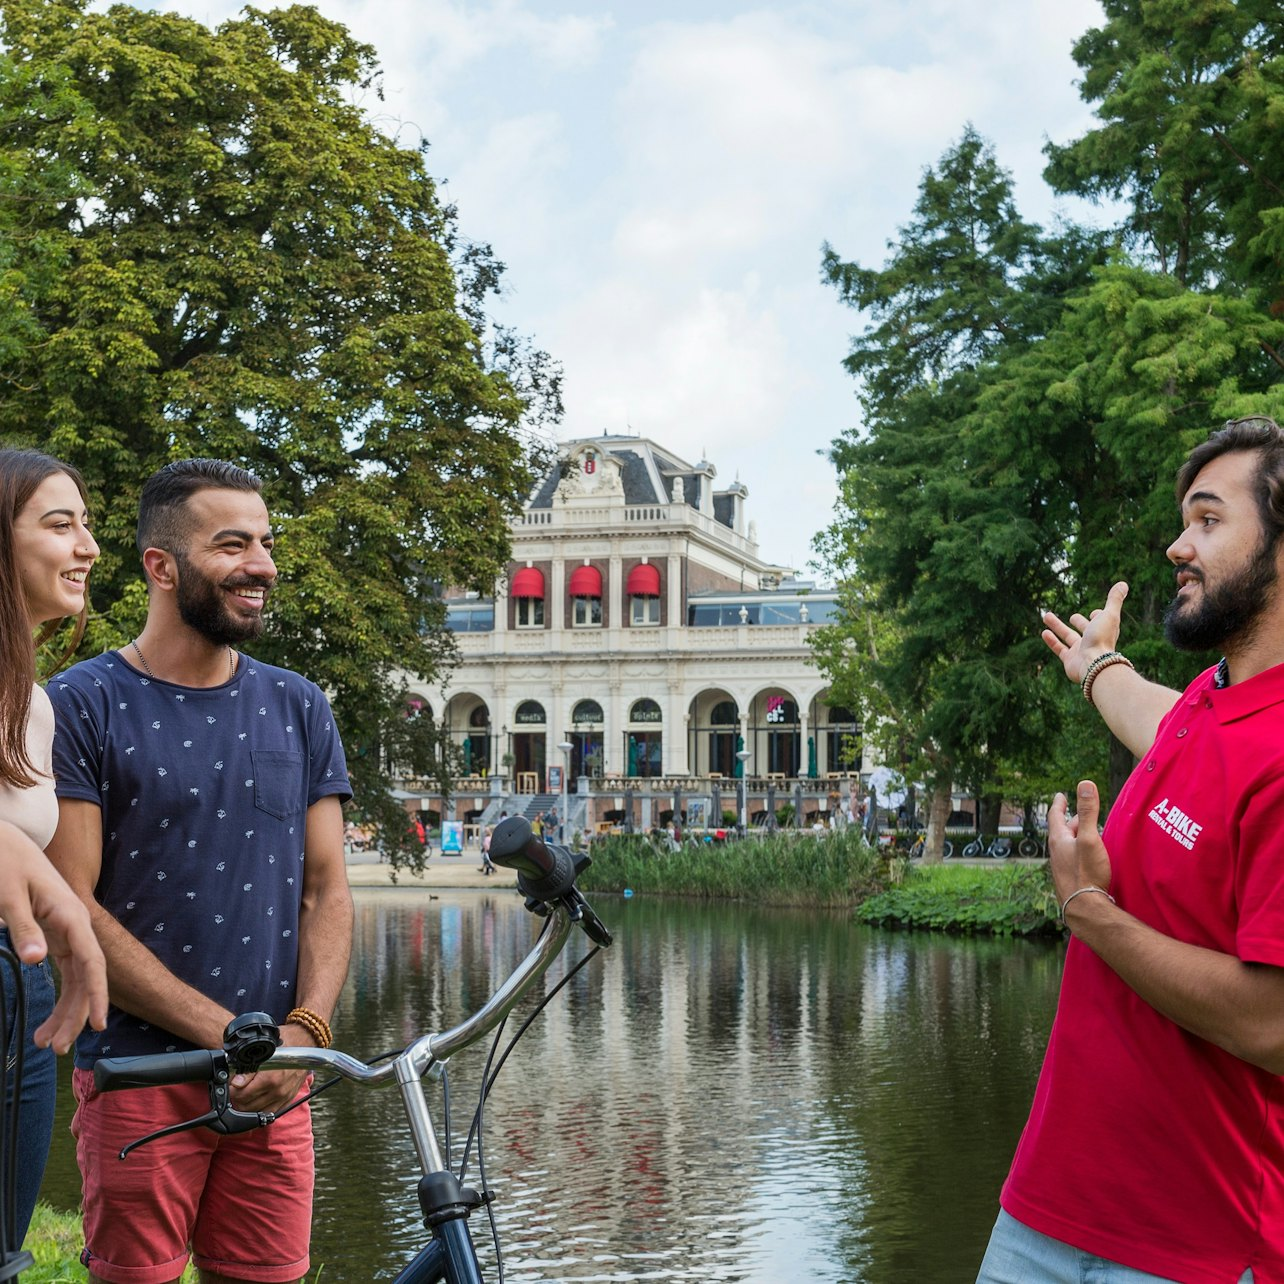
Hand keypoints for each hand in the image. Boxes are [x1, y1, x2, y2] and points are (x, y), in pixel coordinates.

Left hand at [0, 835, 107, 1052]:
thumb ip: (23, 928)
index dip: (97, 994)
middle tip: (56, 1048)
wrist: (7, 844)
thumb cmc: (7, 865)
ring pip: (76, 980)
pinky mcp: (57, 937)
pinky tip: (48, 1019)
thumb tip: (36, 963)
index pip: (91, 961)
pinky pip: (66, 973)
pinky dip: (59, 997)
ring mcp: (68, 933)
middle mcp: (76, 927)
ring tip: (46, 1042)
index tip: (98, 1024)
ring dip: (66, 1011)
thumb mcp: (8, 896)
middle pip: (86, 978)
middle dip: (75, 1014)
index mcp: (71, 916)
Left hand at [229, 1020, 311, 1113]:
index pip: (241, 1095)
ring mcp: (284, 1097)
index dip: (232, 1090)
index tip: (232, 1084)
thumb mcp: (264, 1050)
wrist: (306, 1040)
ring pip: (256, 1112)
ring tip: (246, 1092)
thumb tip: (236, 1082)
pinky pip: (269, 1113)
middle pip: (246, 1106)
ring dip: (247, 1104)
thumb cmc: (286, 1041)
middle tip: (237, 1088)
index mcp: (270, 1079)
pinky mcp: (288, 1099)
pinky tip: (257, 1098)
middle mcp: (278, 1091)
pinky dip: (260, 1108)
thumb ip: (248, 1068)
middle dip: (238, 1098)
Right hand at [1041, 581, 1128, 683]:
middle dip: (1079, 622)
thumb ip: (1114, 600)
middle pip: (1084, 629)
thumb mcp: (1109, 615)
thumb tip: (1124, 583)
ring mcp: (1080, 651)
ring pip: (1067, 636)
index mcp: (1104, 630)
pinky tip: (1044, 632)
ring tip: (1045, 615)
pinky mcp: (1069, 660)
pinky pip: (1059, 648)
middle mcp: (1093, 641)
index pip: (1101, 621)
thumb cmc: (1102, 639)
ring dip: (1057, 626)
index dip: (1099, 616)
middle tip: (1073, 617)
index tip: (1096, 612)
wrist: (1094, 664)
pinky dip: (1051, 640)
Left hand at [1048, 781, 1112, 913]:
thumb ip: (1089, 812)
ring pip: (1068, 847)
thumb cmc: (1086, 873)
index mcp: (1058, 840)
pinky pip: (1073, 860)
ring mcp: (1061, 868)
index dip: (1059, 804)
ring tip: (1089, 835)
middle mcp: (1056, 853)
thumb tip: (1085, 783)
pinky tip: (1088, 859)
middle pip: (1063, 832)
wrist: (1084, 909)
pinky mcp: (1069, 880)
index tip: (1060, 795)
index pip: (1055, 816)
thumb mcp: (1090, 838)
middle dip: (1073, 822)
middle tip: (1082, 815)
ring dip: (1077, 838)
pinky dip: (1080, 852)